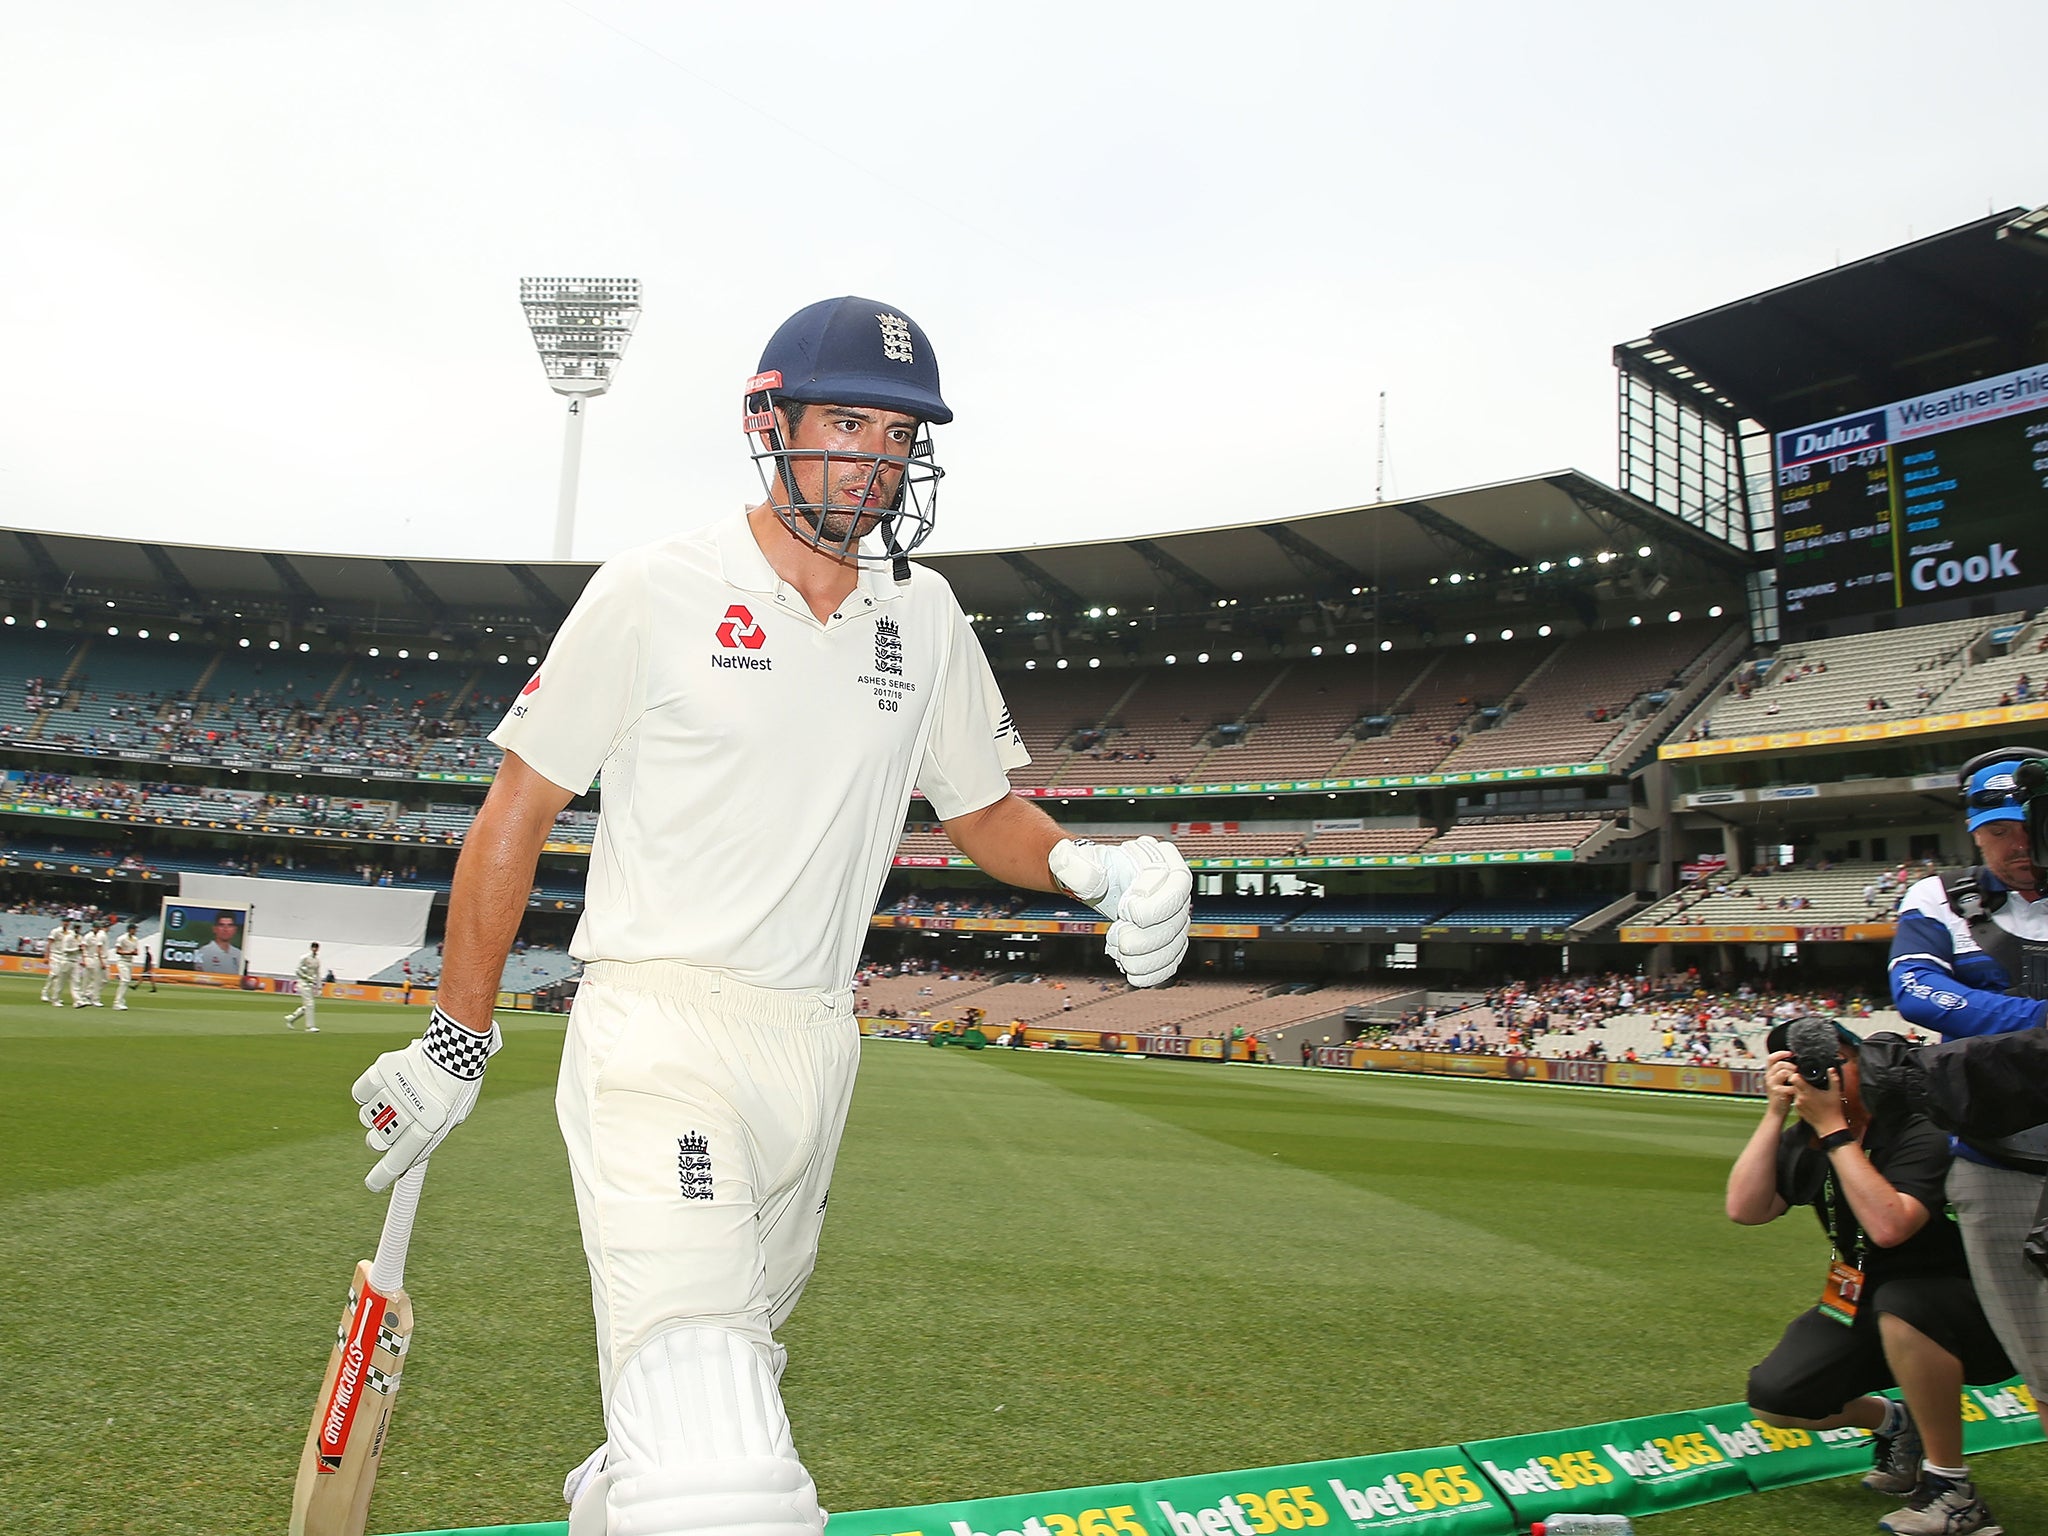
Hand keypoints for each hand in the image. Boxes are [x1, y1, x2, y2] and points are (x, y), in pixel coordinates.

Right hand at [351, 1006, 500, 1190]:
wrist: (456, 1045)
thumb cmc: (456, 1085)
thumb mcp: (451, 1116)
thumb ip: (428, 1138)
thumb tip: (404, 1162)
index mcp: (433, 1125)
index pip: (400, 1159)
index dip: (383, 1175)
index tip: (373, 1185)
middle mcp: (411, 1110)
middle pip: (377, 1141)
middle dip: (381, 1138)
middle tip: (393, 1124)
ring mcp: (395, 1089)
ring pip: (367, 1117)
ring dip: (377, 1112)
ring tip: (398, 1096)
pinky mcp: (384, 1069)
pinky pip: (361, 1093)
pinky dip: (368, 1092)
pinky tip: (384, 1085)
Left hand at [1048, 835, 1191, 987]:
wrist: (1098, 884)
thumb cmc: (1091, 868)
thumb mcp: (1077, 860)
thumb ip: (1075, 865)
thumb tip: (1084, 875)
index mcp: (1161, 859)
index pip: (1180, 882)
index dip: (1157, 904)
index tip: (1125, 910)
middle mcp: (1176, 886)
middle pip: (1178, 918)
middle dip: (1146, 938)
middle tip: (1117, 938)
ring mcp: (1177, 913)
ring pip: (1176, 943)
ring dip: (1146, 958)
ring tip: (1118, 952)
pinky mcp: (1170, 937)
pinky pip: (1172, 959)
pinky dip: (1153, 972)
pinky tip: (1132, 972)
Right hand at [1762, 1050, 1800, 1114]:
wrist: (1776, 1111)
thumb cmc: (1781, 1096)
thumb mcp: (1780, 1082)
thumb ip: (1784, 1072)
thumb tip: (1795, 1064)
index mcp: (1769, 1073)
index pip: (1771, 1058)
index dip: (1780, 1054)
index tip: (1790, 1053)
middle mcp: (1769, 1077)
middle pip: (1779, 1064)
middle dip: (1791, 1065)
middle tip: (1797, 1070)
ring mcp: (1772, 1084)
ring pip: (1783, 1072)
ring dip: (1793, 1074)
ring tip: (1797, 1079)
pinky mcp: (1778, 1092)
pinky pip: (1789, 1085)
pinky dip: (1795, 1086)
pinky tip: (1797, 1089)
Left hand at [1789, 1062, 1848, 1135]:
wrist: (1829, 1126)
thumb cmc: (1833, 1111)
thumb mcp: (1835, 1092)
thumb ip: (1833, 1079)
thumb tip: (1831, 1069)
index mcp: (1808, 1091)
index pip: (1794, 1078)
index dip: (1796, 1073)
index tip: (1801, 1073)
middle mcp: (1800, 1097)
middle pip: (1793, 1084)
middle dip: (1798, 1081)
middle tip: (1806, 1080)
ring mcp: (1798, 1104)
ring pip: (1794, 1091)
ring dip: (1799, 1089)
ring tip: (1809, 1090)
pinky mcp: (1798, 1110)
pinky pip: (1795, 1100)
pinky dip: (1800, 1097)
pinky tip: (1808, 1099)